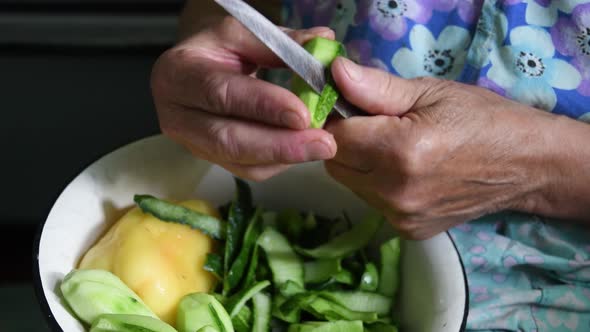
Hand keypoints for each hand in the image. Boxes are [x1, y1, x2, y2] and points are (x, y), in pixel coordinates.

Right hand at [151, 17, 336, 180]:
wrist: (196, 72)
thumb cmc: (218, 50)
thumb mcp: (243, 34)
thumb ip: (280, 42)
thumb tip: (323, 41)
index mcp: (178, 75)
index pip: (221, 94)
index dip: (263, 106)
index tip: (302, 114)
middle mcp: (177, 116)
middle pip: (228, 139)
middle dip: (280, 144)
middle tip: (324, 143)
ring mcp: (192, 143)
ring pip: (240, 161)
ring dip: (285, 157)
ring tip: (322, 146)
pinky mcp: (211, 159)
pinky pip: (248, 170)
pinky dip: (280, 162)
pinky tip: (304, 149)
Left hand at [324, 58, 553, 239]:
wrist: (526, 165)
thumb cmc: (482, 119)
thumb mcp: (431, 92)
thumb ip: (377, 88)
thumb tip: (335, 74)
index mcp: (399, 151)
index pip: (333, 136)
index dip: (338, 117)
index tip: (356, 107)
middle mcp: (395, 191)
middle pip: (336, 163)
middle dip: (346, 142)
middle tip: (376, 125)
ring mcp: (401, 216)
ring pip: (351, 184)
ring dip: (359, 164)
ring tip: (395, 148)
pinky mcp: (409, 231)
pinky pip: (372, 202)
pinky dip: (377, 185)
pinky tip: (407, 172)